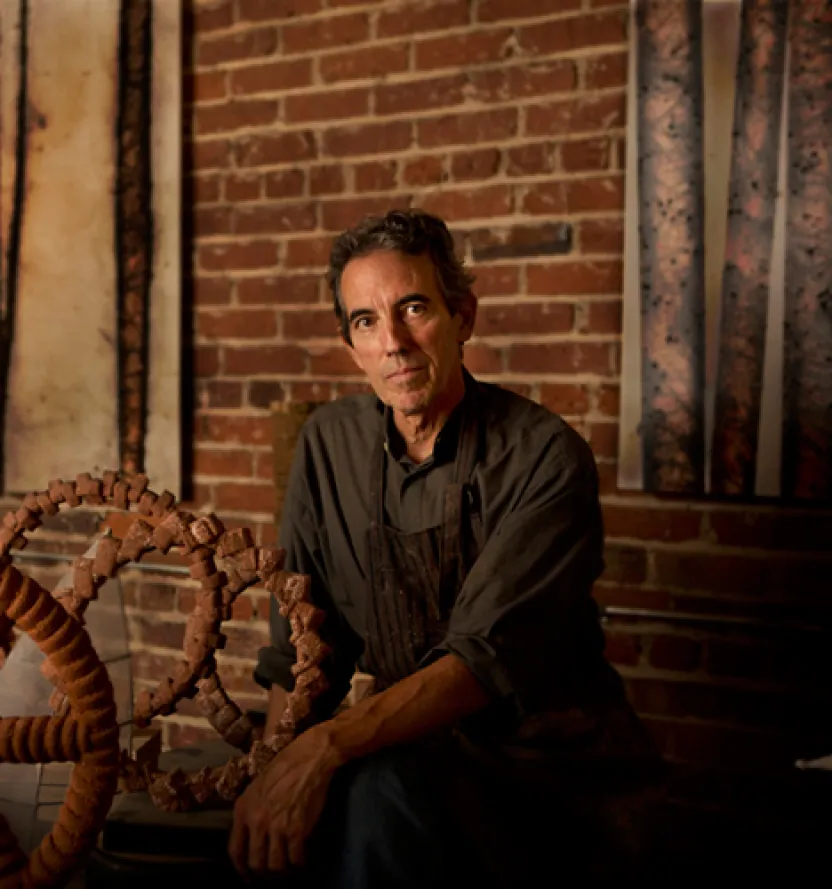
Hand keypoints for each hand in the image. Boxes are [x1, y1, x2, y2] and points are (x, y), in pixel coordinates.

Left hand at [228, 726, 343, 876]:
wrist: (308, 758)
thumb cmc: (283, 767)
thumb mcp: (256, 787)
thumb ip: (250, 811)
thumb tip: (251, 835)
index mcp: (243, 810)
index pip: (235, 851)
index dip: (241, 868)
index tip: (248, 875)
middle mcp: (256, 821)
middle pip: (255, 862)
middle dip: (263, 873)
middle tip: (271, 873)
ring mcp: (277, 827)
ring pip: (274, 865)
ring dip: (281, 871)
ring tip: (287, 868)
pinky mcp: (297, 829)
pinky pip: (295, 859)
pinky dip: (298, 864)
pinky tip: (301, 860)